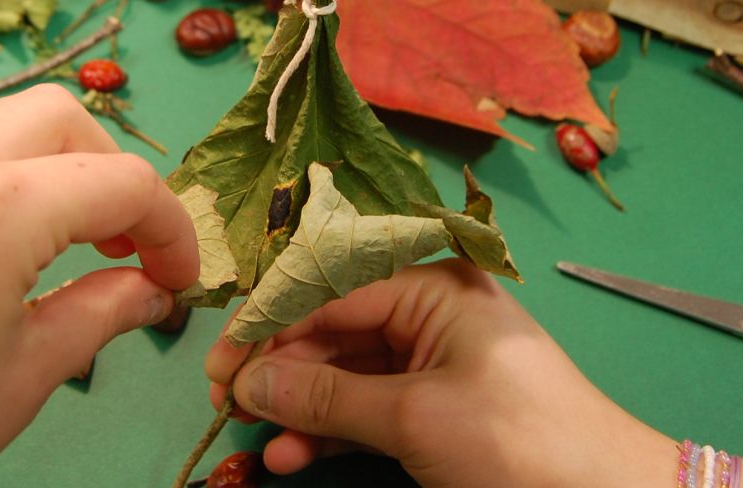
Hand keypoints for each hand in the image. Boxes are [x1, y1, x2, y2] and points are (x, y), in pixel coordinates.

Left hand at [0, 85, 197, 487]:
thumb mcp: (23, 379)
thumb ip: (99, 313)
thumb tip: (146, 291)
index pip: (122, 183)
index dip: (171, 229)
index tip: (177, 276)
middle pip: (56, 117)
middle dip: (105, 170)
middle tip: (118, 243)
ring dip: (29, 150)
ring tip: (40, 224)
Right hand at [205, 260, 670, 486]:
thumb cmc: (520, 441)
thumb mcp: (416, 416)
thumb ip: (328, 399)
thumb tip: (252, 383)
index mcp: (434, 287)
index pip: (332, 291)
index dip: (270, 327)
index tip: (222, 364)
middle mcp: (431, 313)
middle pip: (334, 331)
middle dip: (281, 371)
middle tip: (228, 404)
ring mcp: (435, 364)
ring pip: (346, 376)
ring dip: (300, 409)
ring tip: (259, 440)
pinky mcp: (438, 412)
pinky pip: (369, 410)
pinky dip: (331, 432)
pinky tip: (292, 455)